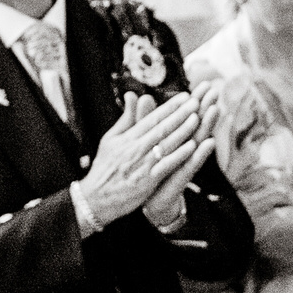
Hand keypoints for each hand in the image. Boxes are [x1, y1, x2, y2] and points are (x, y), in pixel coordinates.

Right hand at [80, 92, 206, 228]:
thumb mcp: (111, 139)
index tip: (184, 96)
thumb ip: (126, 118)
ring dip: (183, 130)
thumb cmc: (105, 167)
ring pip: (166, 144)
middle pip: (161, 128)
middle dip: (180, 114)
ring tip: (197, 118)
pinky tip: (192, 146)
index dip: (169, 107)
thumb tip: (132, 95)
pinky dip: (178, 155)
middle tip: (196, 101)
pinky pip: (166, 165)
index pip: (151, 118)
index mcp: (127, 138)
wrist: (95, 197)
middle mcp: (135, 148)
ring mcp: (142, 164)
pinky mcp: (147, 181)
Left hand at [141, 82, 220, 227]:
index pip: (185, 116)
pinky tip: (207, 142)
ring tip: (215, 109)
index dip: (194, 100)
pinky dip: (199, 154)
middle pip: (195, 124)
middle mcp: (182, 149)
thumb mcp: (143, 142)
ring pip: (197, 141)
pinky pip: (190, 164)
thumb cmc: (149, 170)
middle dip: (205, 107)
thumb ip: (143, 119)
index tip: (203, 83)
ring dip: (207, 126)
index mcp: (173, 139)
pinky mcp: (179, 178)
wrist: (148, 201)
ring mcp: (182, 163)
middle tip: (214, 89)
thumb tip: (141, 96)